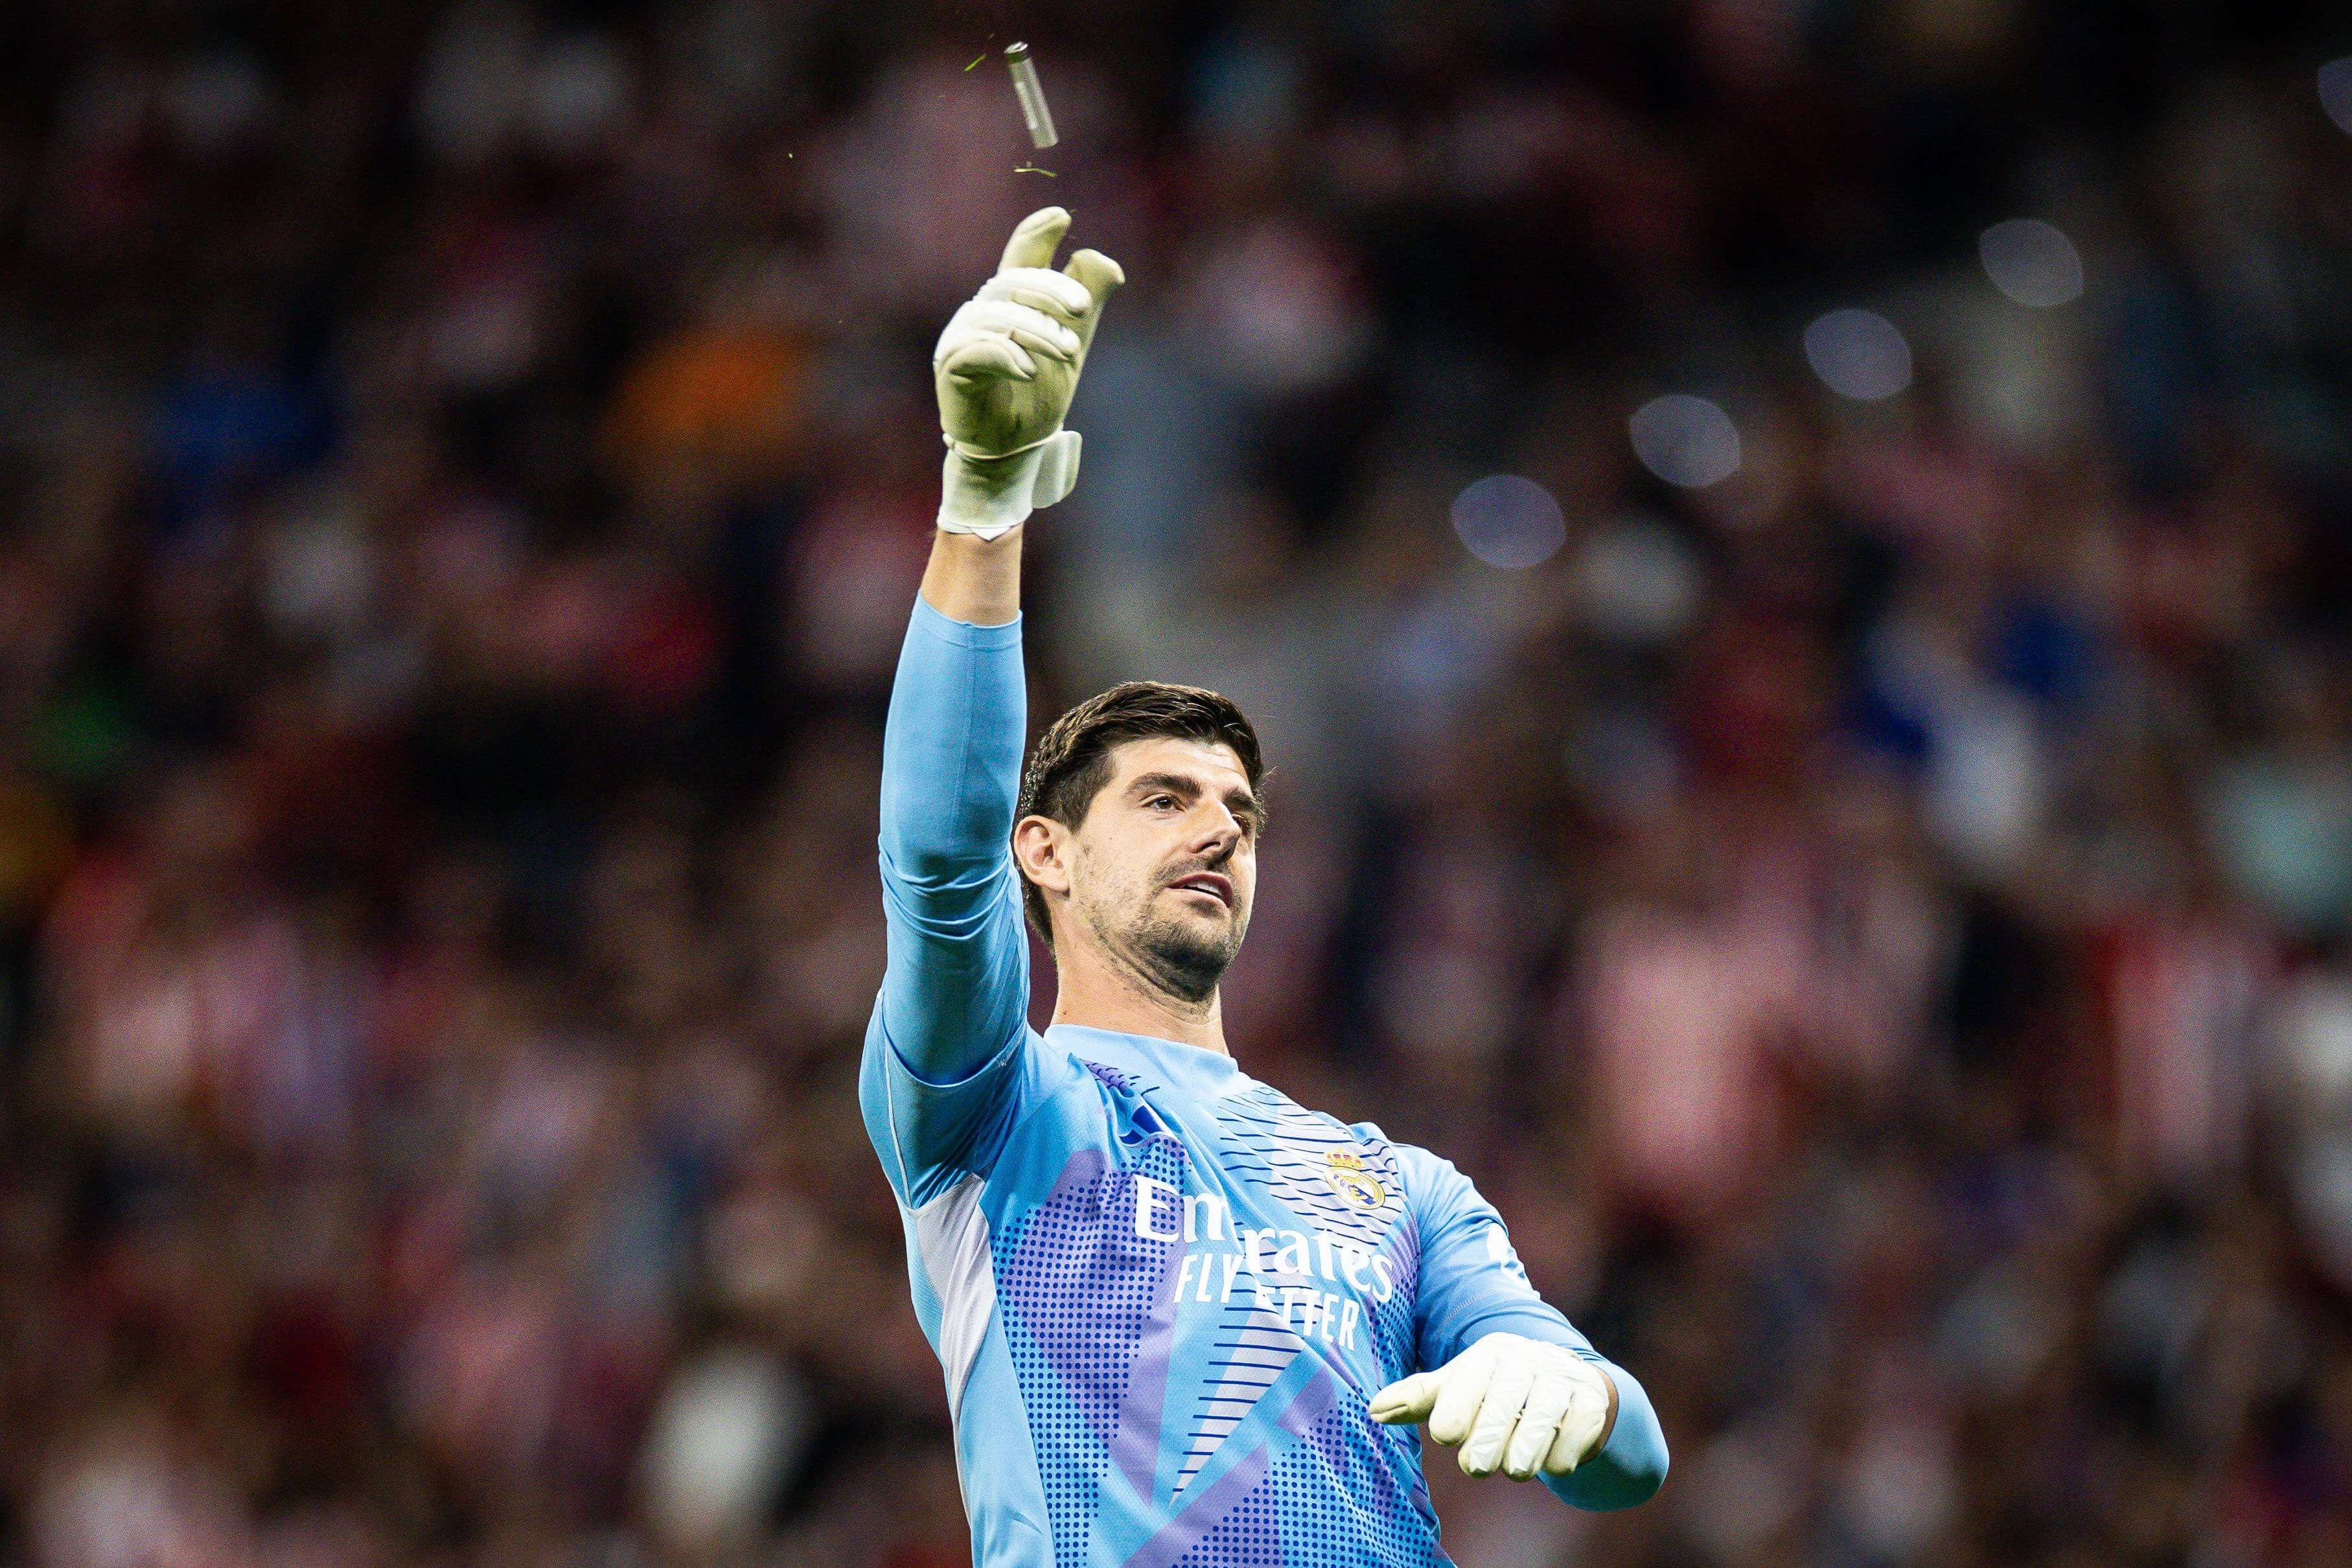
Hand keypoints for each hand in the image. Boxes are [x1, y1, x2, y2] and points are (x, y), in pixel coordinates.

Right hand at [934, 206, 1124, 537]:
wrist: (1013, 451)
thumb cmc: (1038, 397)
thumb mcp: (1073, 345)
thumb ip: (1088, 303)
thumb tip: (1106, 261)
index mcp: (1009, 303)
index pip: (1020, 258)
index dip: (1036, 234)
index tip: (1061, 215)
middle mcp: (981, 313)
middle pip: (1012, 282)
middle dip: (1050, 290)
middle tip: (1084, 309)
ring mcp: (962, 339)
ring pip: (998, 316)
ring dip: (1037, 330)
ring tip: (1068, 351)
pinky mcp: (951, 369)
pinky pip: (975, 350)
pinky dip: (1005, 355)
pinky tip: (1029, 370)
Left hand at [1369, 1332, 1614, 1479]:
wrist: (1571, 1386)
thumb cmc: (1500, 1391)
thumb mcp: (1459, 1388)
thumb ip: (1419, 1398)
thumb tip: (1372, 1410)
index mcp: (1490, 1353)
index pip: (1468, 1383)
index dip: (1455, 1413)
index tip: (1446, 1436)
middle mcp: (1528, 1360)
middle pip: (1503, 1408)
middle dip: (1487, 1443)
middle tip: (1475, 1467)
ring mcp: (1563, 1380)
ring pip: (1540, 1425)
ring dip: (1523, 1456)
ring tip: (1514, 1467)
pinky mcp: (1593, 1404)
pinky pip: (1575, 1438)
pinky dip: (1560, 1457)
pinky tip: (1552, 1458)